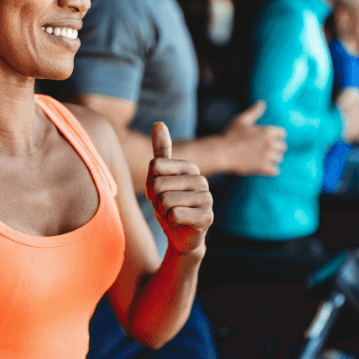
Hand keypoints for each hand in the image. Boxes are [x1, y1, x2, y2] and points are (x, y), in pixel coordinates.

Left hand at [146, 122, 212, 255]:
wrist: (180, 236)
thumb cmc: (168, 205)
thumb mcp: (159, 177)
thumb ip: (161, 151)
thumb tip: (159, 122)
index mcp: (190, 167)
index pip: (155, 166)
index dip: (150, 183)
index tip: (159, 192)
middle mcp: (202, 180)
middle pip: (158, 184)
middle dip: (156, 200)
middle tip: (165, 207)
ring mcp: (207, 199)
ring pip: (165, 201)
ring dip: (163, 212)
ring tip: (172, 215)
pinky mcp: (207, 217)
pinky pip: (175, 215)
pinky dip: (171, 222)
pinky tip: (179, 224)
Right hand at [218, 101, 286, 175]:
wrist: (221, 153)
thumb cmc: (230, 135)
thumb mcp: (241, 120)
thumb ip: (254, 111)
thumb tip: (262, 102)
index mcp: (267, 131)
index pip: (282, 134)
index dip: (276, 136)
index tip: (268, 139)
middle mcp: (269, 144)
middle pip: (282, 147)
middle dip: (276, 148)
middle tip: (265, 150)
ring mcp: (267, 156)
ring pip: (279, 159)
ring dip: (273, 159)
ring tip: (263, 159)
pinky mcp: (262, 168)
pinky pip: (275, 171)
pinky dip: (271, 170)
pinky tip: (264, 168)